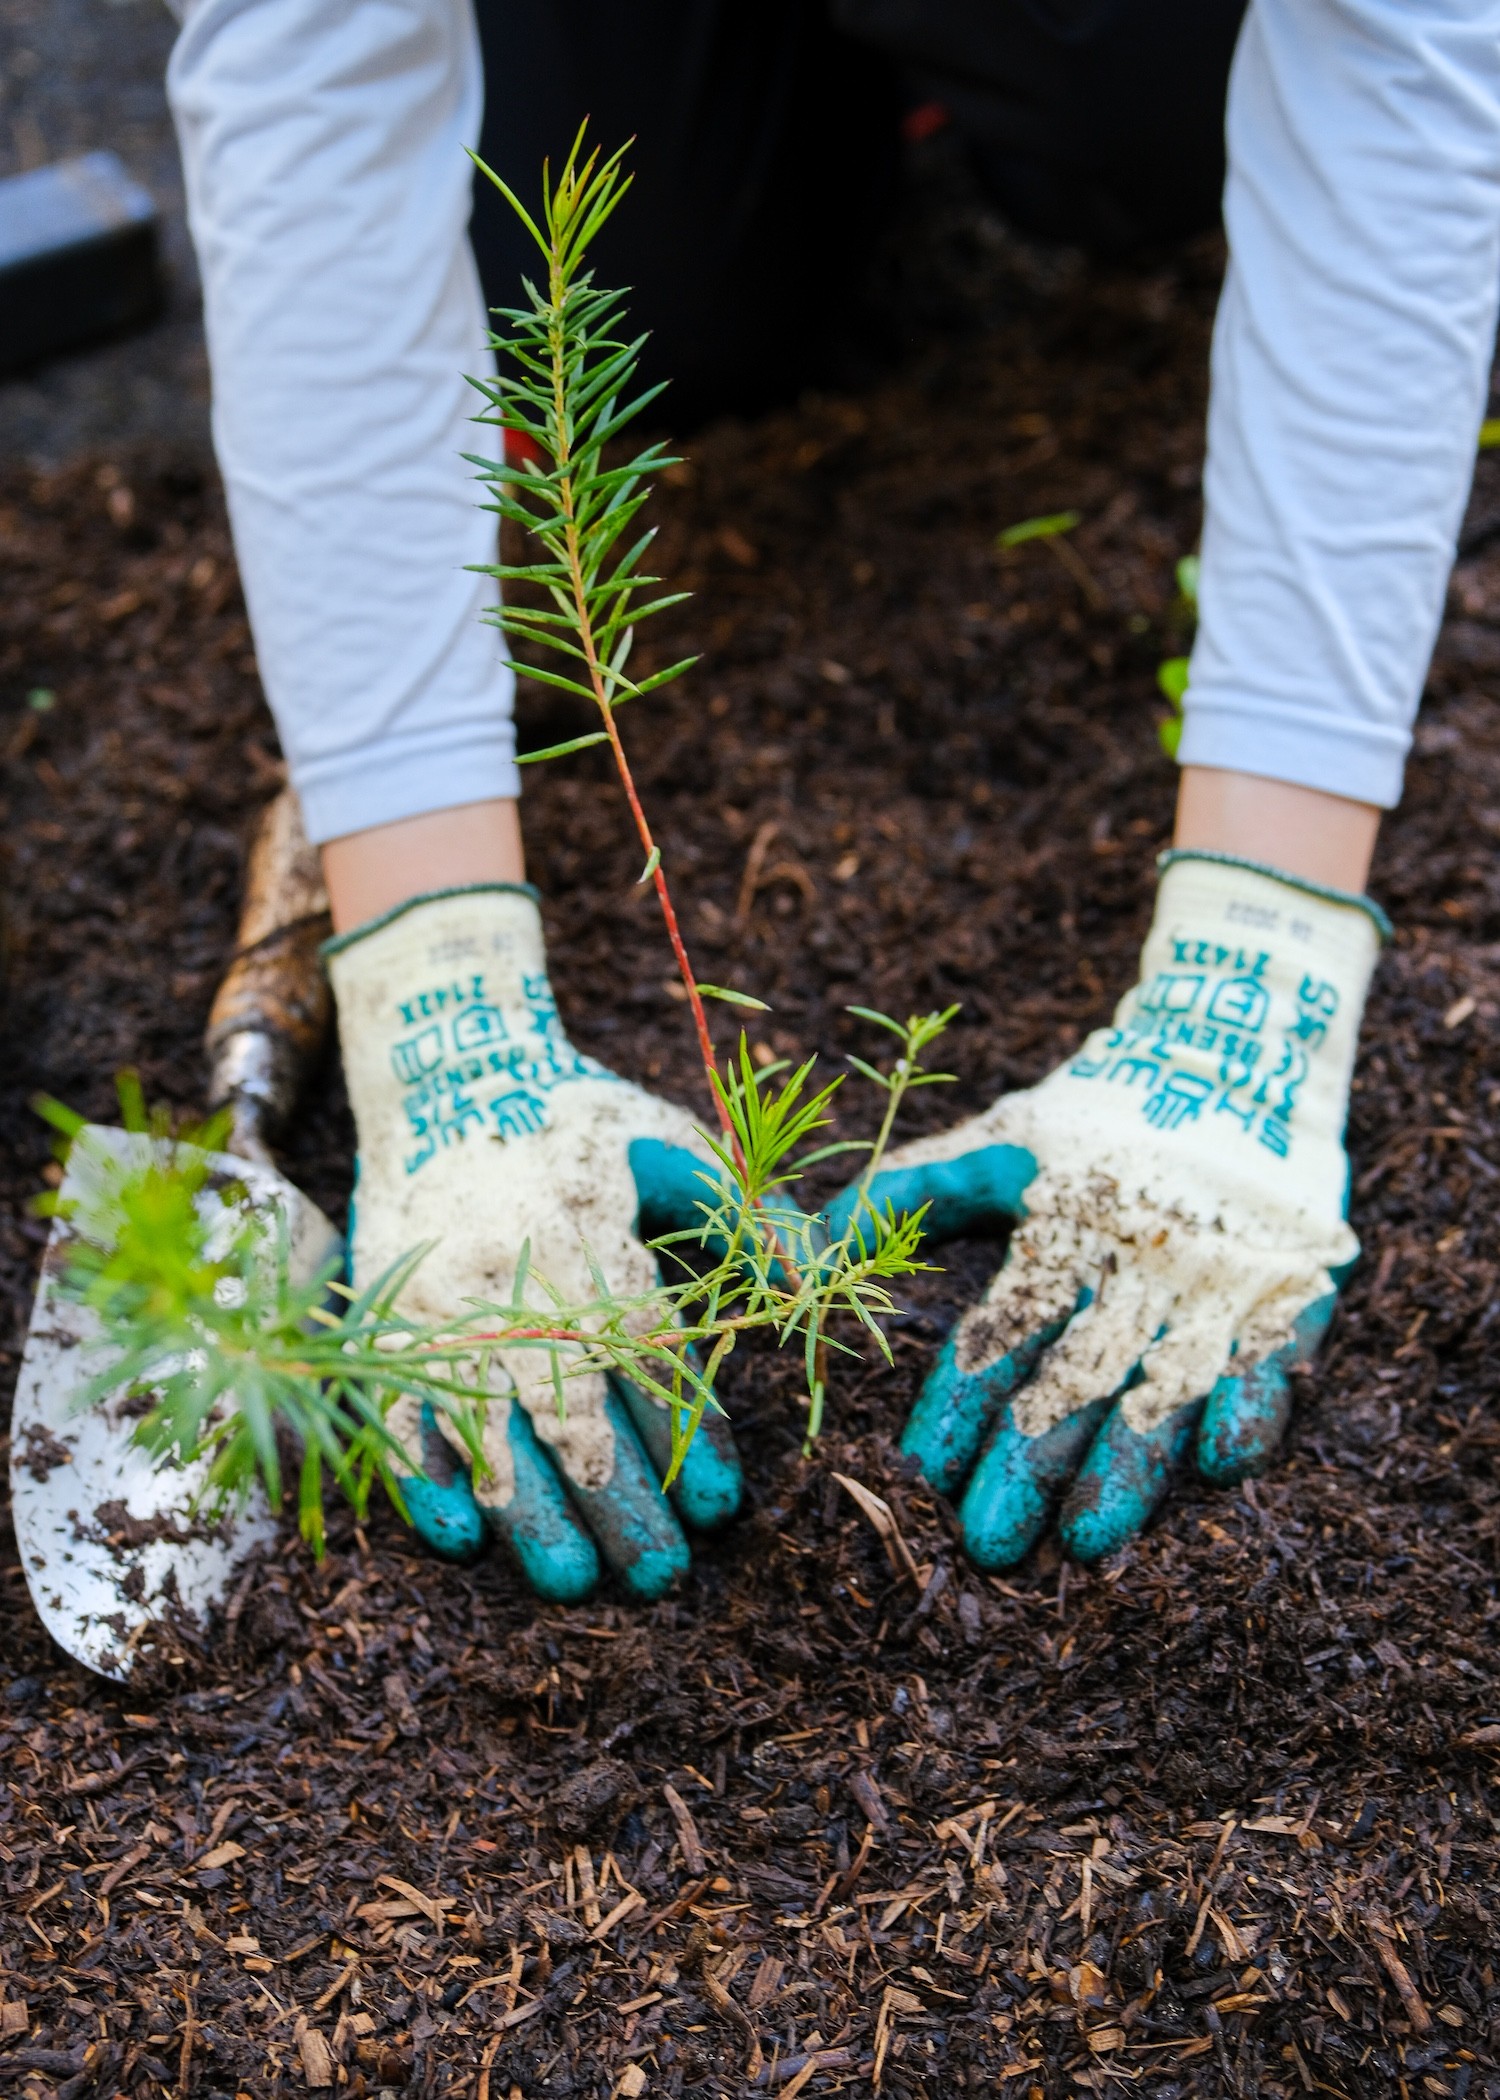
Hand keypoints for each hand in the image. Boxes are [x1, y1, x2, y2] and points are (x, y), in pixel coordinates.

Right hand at [326, 885, 740, 1600]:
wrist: (443, 1066)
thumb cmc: (574, 1114)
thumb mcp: (669, 1139)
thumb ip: (744, 1209)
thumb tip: (816, 1277)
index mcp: (596, 1241)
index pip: (653, 1363)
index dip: (691, 1442)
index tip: (723, 1507)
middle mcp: (518, 1284)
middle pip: (576, 1418)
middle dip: (624, 1507)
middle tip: (663, 1576)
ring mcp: (443, 1309)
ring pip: (489, 1435)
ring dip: (533, 1517)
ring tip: (577, 1579)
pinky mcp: (386, 1321)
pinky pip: (395, 1414)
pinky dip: (422, 1480)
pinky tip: (461, 1537)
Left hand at [828, 853, 1384, 1565]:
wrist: (1236, 1048)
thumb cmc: (1097, 1110)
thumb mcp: (999, 1144)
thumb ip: (907, 1194)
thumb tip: (804, 1245)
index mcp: (1059, 1227)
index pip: (997, 1334)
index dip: (955, 1409)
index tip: (917, 1478)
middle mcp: (1135, 1259)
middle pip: (1072, 1378)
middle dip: (1026, 1467)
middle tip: (986, 1548)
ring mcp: (1218, 1277)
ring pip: (1164, 1388)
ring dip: (1125, 1468)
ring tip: (1086, 1545)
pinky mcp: (1288, 1287)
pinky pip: (1269, 1359)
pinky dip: (1246, 1408)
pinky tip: (1216, 1468)